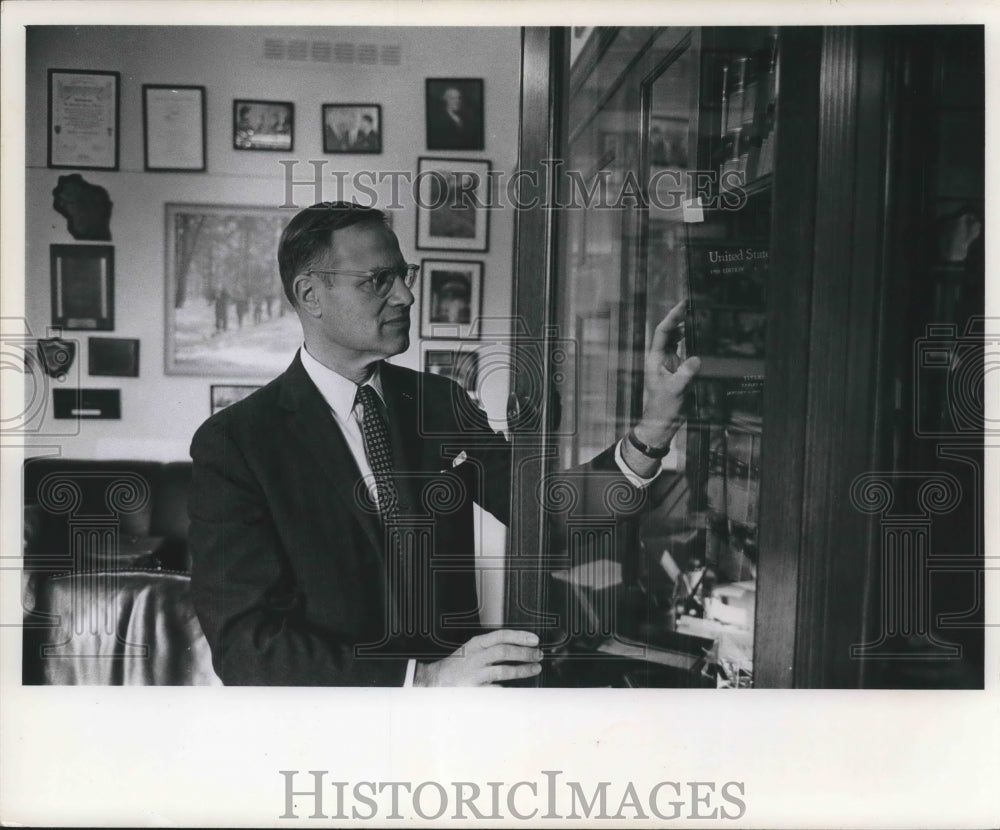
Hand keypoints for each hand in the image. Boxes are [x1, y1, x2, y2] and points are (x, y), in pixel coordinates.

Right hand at [413, 629, 542, 686]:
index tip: (535, 639)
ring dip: (523, 670)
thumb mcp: (473, 648)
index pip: (501, 635)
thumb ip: (491, 646)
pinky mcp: (475, 689)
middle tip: (538, 655)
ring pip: (503, 670)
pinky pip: (497, 688)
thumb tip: (519, 646)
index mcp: (476, 644)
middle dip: (525, 653)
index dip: (520, 636)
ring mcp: (475, 673)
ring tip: (535, 668)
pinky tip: (519, 688)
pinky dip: (509, 688)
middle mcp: (476, 657)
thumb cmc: (459, 664)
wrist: (436, 679)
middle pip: (505, 651)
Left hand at [633, 299, 700, 448]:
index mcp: (655, 358)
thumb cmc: (663, 407)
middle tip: (694, 305)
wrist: (663, 422)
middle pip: (670, 332)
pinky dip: (691, 343)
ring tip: (698, 317)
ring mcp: (669, 363)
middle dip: (680, 319)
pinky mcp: (677, 370)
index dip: (672, 317)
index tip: (683, 305)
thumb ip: (685, 374)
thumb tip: (696, 359)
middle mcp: (661, 358)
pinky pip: (684, 352)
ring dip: (686, 329)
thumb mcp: (675, 390)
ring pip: (677, 341)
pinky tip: (700, 338)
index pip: (663, 332)